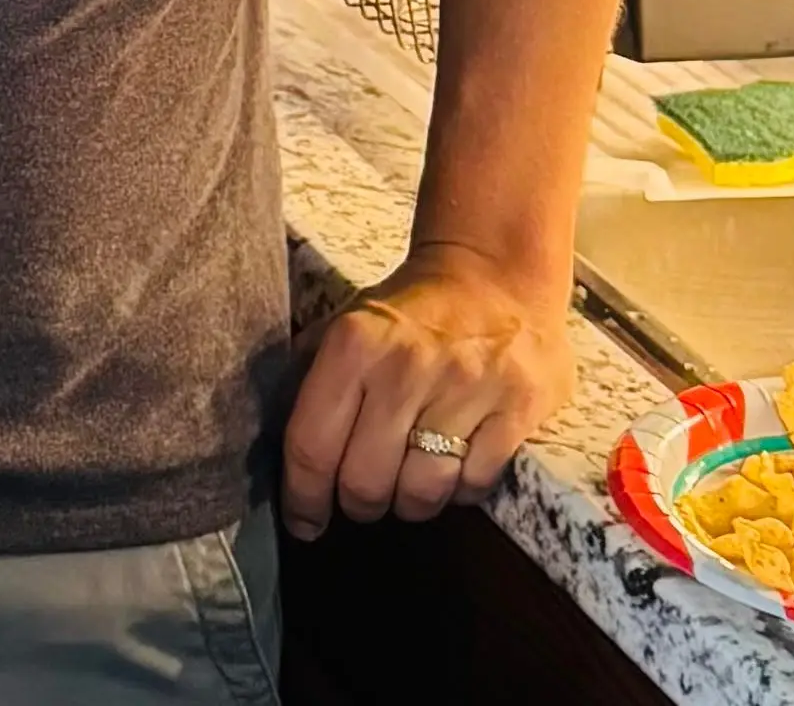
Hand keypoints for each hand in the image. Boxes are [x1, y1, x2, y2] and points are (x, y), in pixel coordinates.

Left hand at [280, 239, 575, 535]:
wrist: (495, 273)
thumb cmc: (409, 315)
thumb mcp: (346, 328)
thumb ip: (308, 382)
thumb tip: (275, 453)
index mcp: (354, 344)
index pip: (312, 447)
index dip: (302, 498)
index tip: (304, 520)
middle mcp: (407, 366)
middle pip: (365, 484)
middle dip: (359, 503)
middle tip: (363, 494)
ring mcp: (467, 386)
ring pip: (423, 494)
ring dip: (410, 502)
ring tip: (409, 479)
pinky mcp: (518, 405)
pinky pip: (475, 485)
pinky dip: (460, 490)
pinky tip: (454, 464)